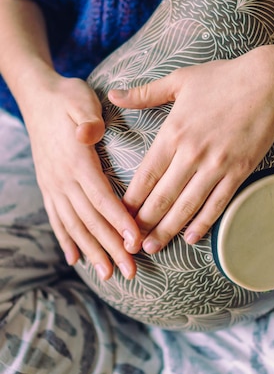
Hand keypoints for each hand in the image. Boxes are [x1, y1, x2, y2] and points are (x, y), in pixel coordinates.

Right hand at [23, 74, 141, 279]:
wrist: (37, 98)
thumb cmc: (67, 98)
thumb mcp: (80, 99)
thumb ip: (87, 118)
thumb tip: (89, 133)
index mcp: (77, 160)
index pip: (101, 197)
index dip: (119, 221)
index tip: (136, 241)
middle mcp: (62, 178)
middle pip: (91, 219)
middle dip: (112, 247)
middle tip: (131, 272)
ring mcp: (53, 185)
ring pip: (74, 225)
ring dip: (92, 252)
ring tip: (109, 275)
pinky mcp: (48, 186)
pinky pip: (57, 219)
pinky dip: (67, 240)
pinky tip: (76, 259)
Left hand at [109, 46, 273, 253]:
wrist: (269, 82)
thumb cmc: (222, 78)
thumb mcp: (179, 80)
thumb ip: (144, 93)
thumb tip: (113, 94)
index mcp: (173, 132)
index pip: (146, 175)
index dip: (131, 200)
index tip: (118, 215)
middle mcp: (192, 153)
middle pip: (162, 197)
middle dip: (144, 223)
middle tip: (131, 243)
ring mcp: (217, 164)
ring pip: (187, 206)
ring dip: (168, 229)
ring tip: (154, 247)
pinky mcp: (239, 171)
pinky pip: (218, 203)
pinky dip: (203, 223)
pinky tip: (191, 237)